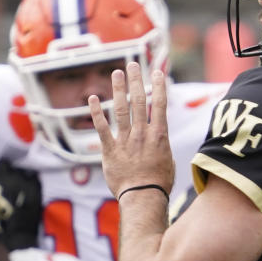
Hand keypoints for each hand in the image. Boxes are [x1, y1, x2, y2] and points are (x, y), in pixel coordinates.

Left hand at [89, 62, 174, 199]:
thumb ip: (161, 146)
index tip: (156, 72)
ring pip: (121, 109)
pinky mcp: (110, 149)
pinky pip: (102, 128)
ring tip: (116, 73)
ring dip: (119, 89)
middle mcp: (142, 133)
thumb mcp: (168, 160)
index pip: (159, 105)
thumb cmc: (159, 181)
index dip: (158, 86)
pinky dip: (96, 112)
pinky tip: (93, 98)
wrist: (143, 196)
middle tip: (132, 64)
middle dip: (136, 81)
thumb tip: (159, 141)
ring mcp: (125, 140)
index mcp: (159, 135)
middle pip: (139, 101)